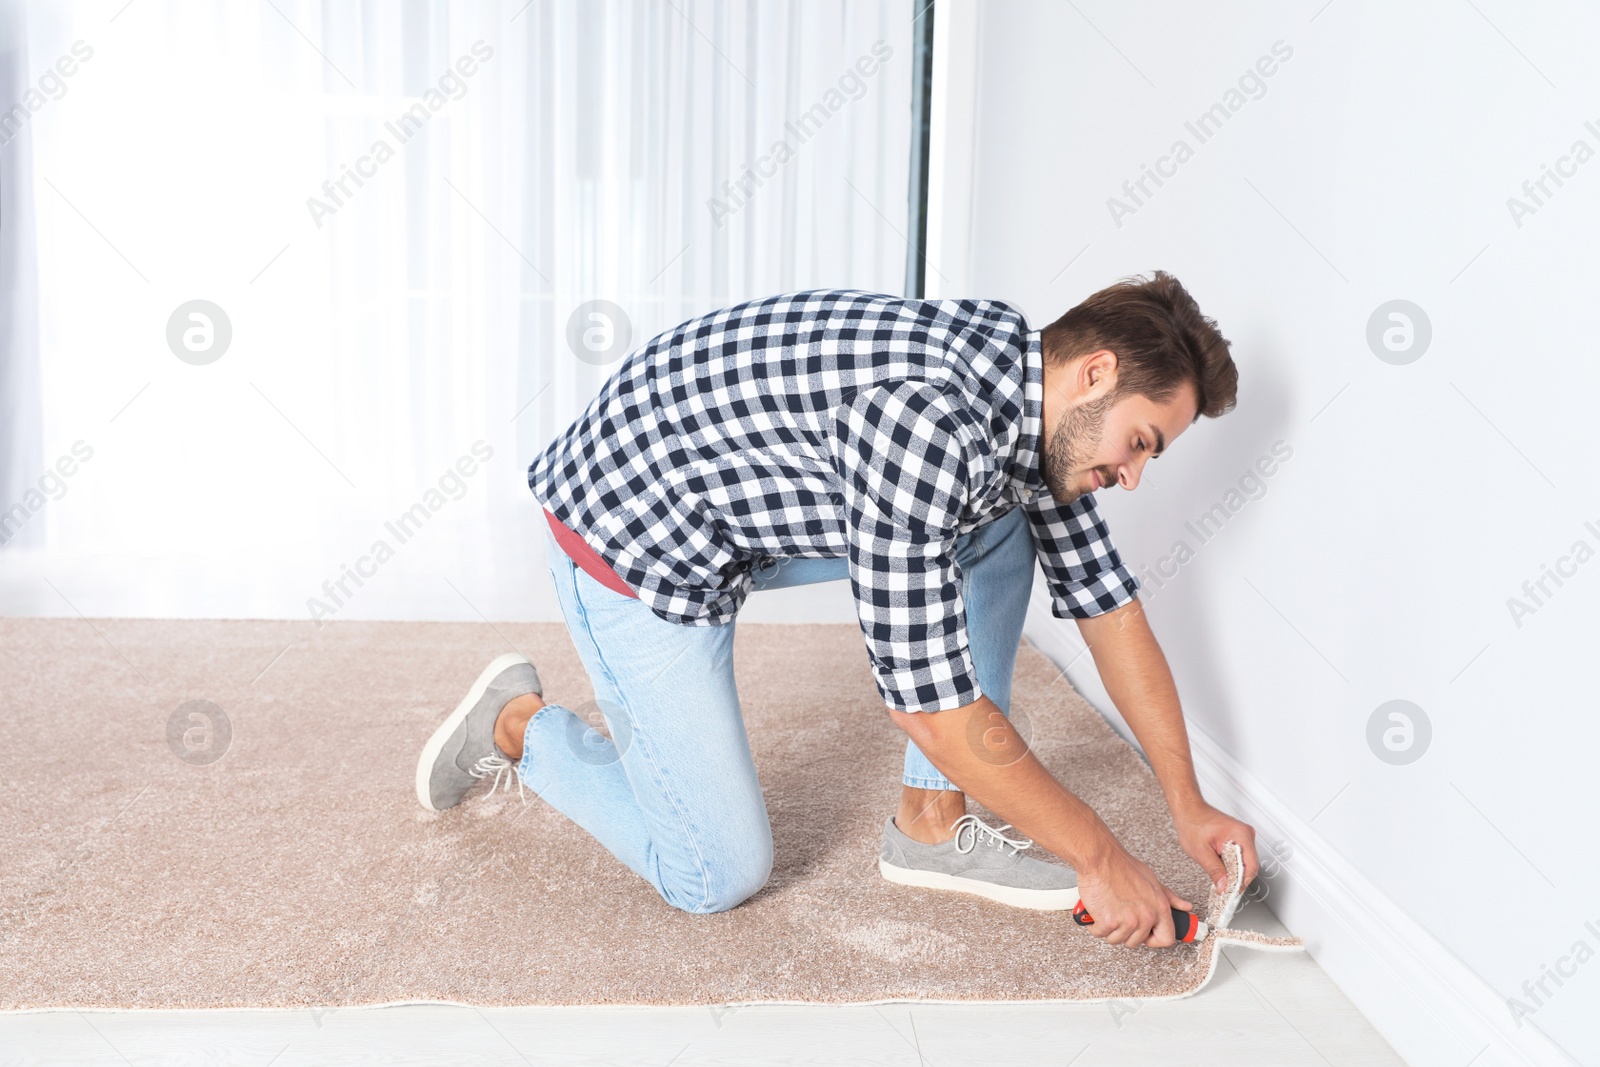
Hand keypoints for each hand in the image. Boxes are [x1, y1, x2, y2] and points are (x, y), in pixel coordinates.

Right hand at [1074, 848, 1195, 948]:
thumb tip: (1185, 906)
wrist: (1100, 860)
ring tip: (1108, 909)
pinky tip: (1097, 910)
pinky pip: (1099, 934)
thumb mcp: (1152, 879)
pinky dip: (1095, 924)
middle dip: (1126, 931)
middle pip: (1137, 942)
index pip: (1167, 939)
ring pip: (1117, 939)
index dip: (1154, 939)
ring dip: (1109, 928)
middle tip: (1119, 914)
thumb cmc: (1122, 866)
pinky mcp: (1108, 922)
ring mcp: (1128, 921)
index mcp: (1160, 908)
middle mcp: (1146, 916)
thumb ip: (1169, 897)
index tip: (1146, 934)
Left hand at [1173, 800, 1257, 894]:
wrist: (1187, 809)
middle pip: (1249, 865)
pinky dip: (1231, 866)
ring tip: (1222, 880)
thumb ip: (1215, 871)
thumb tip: (1224, 887)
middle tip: (1225, 890)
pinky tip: (1222, 871)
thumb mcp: (1201, 852)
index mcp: (1240, 835)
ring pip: (1244, 862)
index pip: (1250, 866)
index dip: (1242, 883)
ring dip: (1234, 872)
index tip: (1233, 893)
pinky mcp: (1237, 838)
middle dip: (1237, 879)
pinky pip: (1239, 856)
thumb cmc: (1192, 822)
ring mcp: (1242, 835)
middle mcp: (1245, 834)